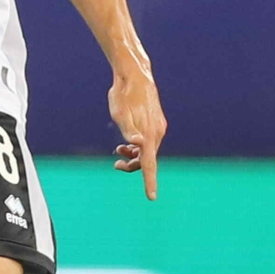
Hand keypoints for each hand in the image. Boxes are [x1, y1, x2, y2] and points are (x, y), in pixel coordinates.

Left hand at [109, 67, 166, 199]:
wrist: (134, 76)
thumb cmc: (123, 95)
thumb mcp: (119, 113)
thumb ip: (128, 131)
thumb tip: (137, 144)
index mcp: (149, 135)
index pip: (149, 164)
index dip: (149, 181)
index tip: (151, 197)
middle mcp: (157, 133)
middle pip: (147, 160)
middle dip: (132, 166)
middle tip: (116, 164)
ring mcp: (158, 127)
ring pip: (148, 151)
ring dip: (134, 155)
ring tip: (118, 151)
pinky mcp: (156, 123)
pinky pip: (149, 142)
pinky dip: (138, 146)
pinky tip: (127, 142)